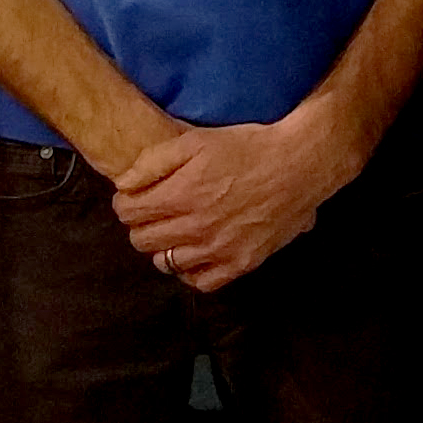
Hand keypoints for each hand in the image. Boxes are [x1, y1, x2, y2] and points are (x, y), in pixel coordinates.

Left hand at [111, 113, 346, 291]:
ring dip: (163, 247)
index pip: (128, 213)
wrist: (297, 166)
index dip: (126, 203)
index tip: (135, 197)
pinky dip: (190, 272)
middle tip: (154, 213)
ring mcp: (218, 250)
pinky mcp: (240, 264)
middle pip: (142, 240)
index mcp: (180, 195)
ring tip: (174, 233)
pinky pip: (201, 282)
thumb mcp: (195, 141)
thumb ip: (153, 162)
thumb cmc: (246, 147)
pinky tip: (195, 255)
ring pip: (166, 263)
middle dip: (141, 225)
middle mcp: (194, 228)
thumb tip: (124, 185)